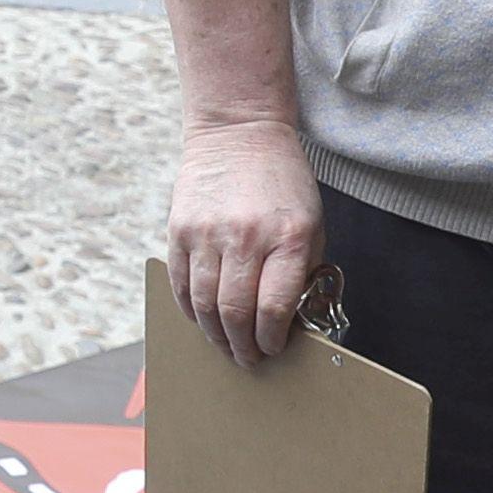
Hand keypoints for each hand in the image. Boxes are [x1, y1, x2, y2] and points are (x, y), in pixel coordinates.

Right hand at [167, 116, 324, 370]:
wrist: (239, 133)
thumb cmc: (282, 182)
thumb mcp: (312, 222)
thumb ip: (303, 270)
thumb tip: (289, 319)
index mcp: (289, 237)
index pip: (275, 307)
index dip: (273, 338)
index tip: (275, 348)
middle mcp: (247, 237)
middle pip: (236, 312)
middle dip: (243, 346)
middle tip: (248, 359)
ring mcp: (208, 234)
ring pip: (205, 304)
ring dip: (215, 335)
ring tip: (225, 345)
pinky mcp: (180, 230)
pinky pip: (181, 283)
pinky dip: (190, 309)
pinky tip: (202, 319)